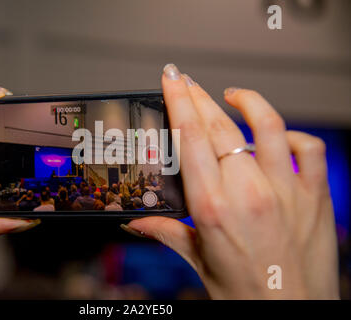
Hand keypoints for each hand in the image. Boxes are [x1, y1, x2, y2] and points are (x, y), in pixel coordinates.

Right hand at [122, 64, 338, 298]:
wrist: (293, 315)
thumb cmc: (245, 294)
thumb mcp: (198, 261)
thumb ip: (166, 232)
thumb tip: (137, 221)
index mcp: (213, 208)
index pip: (190, 138)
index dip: (180, 101)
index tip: (172, 79)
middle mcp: (249, 192)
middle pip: (220, 125)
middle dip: (199, 95)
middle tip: (187, 80)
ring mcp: (286, 190)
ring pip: (267, 125)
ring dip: (246, 101)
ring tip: (231, 95)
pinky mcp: (315, 194)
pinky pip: (308, 147)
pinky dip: (292, 134)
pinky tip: (277, 135)